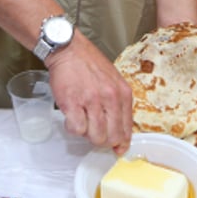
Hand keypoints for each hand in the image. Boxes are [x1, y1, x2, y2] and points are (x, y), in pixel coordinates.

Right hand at [46, 34, 133, 153]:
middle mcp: (110, 98)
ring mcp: (92, 101)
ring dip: (87, 134)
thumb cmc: (89, 64)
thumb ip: (118, 104)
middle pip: (112, 137)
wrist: (69, 49)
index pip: (127, 128)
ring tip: (82, 121)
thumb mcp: (113, 80)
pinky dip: (73, 128)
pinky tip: (71, 117)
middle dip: (103, 140)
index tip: (117, 148)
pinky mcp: (73, 103)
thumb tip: (119, 129)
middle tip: (94, 132)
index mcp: (123, 93)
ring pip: (95, 136)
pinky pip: (77, 129)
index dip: (121, 142)